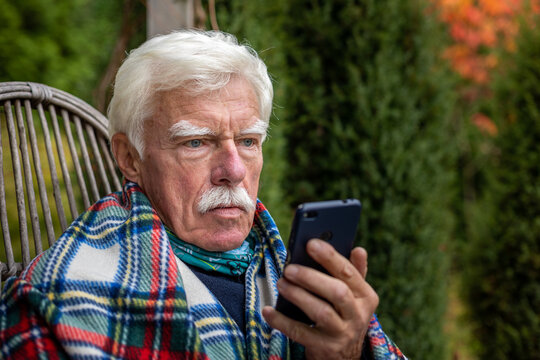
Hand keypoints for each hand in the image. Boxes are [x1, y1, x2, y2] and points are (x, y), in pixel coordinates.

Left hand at [262, 239, 377, 359]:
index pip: (349, 273)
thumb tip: (359, 249)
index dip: (330, 257)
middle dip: (311, 277)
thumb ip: (354, 271)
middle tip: (289, 268)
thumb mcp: (355, 295)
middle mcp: (357, 315)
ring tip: (281, 283)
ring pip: (321, 312)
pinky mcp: (324, 348)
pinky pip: (300, 333)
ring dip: (298, 295)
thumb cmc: (344, 314)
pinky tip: (268, 310)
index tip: (311, 243)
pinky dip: (282, 321)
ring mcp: (341, 333)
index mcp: (366, 296)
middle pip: (337, 293)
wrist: (344, 356)